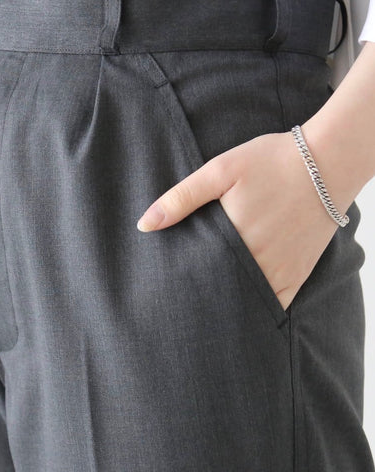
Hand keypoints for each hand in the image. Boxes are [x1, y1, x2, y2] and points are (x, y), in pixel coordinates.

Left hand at [136, 130, 343, 310]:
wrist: (327, 163)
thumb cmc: (271, 162)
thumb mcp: (220, 171)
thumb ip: (182, 198)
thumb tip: (144, 225)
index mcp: (232, 238)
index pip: (196, 274)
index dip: (181, 284)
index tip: (168, 290)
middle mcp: (256, 261)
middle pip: (220, 291)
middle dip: (202, 297)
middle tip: (183, 305)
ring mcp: (279, 271)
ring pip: (246, 301)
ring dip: (228, 304)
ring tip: (209, 309)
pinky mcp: (298, 274)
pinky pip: (275, 303)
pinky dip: (258, 307)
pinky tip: (244, 307)